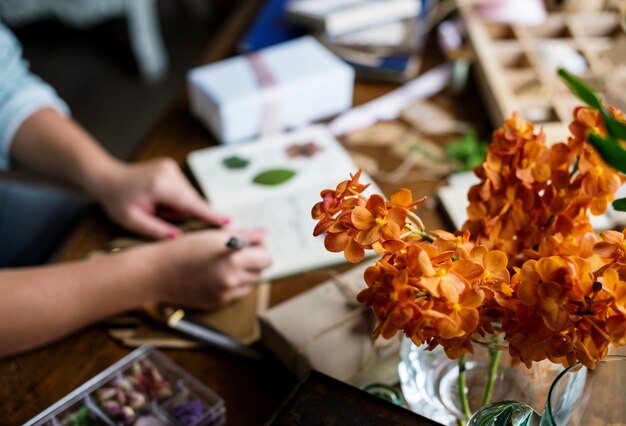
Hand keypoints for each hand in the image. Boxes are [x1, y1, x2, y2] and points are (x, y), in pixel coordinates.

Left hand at [93, 158, 228, 238]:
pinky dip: (174, 198)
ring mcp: (171, 167)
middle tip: (156, 214)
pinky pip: (183, 190)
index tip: (228, 223)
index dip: (210, 215)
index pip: (191, 204)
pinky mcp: (172, 167)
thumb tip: (180, 237)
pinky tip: (158, 199)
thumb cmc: (117, 201)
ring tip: (155, 206)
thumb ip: (156, 230)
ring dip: (176, 206)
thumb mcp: (131, 220)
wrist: (107, 178)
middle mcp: (170, 172)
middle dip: (178, 213)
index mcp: (160, 186)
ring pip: (187, 196)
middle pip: (190, 201)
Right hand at [151, 228, 271, 308]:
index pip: (267, 257)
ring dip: (245, 272)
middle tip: (240, 249)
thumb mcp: (214, 236)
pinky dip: (234, 283)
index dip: (261, 247)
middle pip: (261, 271)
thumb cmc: (183, 250)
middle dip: (254, 259)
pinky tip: (218, 273)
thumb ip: (244, 235)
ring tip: (227, 262)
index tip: (252, 241)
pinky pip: (236, 293)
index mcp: (234, 260)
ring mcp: (226, 294)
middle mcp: (232, 280)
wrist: (157, 274)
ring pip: (250, 283)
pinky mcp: (218, 303)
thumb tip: (263, 233)